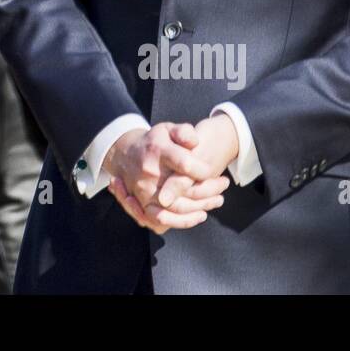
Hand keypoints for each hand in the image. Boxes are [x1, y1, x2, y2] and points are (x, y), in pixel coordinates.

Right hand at [104, 122, 229, 233]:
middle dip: (210, 189)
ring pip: (178, 207)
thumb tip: (195, 141)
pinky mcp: (143, 205)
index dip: (203, 170)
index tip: (212, 170)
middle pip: (185, 189)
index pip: (185, 164)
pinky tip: (200, 214)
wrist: (126, 155)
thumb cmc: (154, 142)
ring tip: (218, 200)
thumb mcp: (167, 129)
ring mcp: (145, 192)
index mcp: (158, 150)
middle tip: (224, 184)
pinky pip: (165, 219)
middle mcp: (150, 172)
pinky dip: (185, 221)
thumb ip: (183, 132)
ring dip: (202, 206)